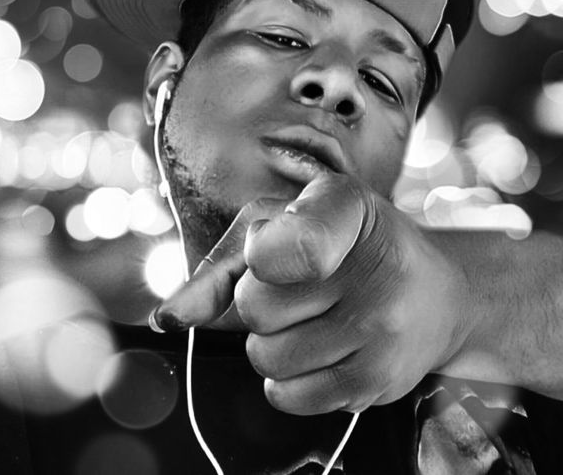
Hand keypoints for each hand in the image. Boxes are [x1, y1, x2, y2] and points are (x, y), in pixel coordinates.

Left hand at [152, 173, 472, 414]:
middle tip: (294, 287)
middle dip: (256, 301)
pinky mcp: (380, 382)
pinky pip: (288, 397)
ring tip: (309, 317)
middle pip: (255, 308)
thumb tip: (168, 318)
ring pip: (266, 357)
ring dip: (270, 342)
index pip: (300, 245)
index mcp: (346, 206)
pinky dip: (286, 378)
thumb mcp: (286, 224)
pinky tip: (317, 349)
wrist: (435, 293)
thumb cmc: (344, 247)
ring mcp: (382, 330)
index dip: (267, 256)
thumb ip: (223, 263)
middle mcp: (373, 268)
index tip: (267, 257)